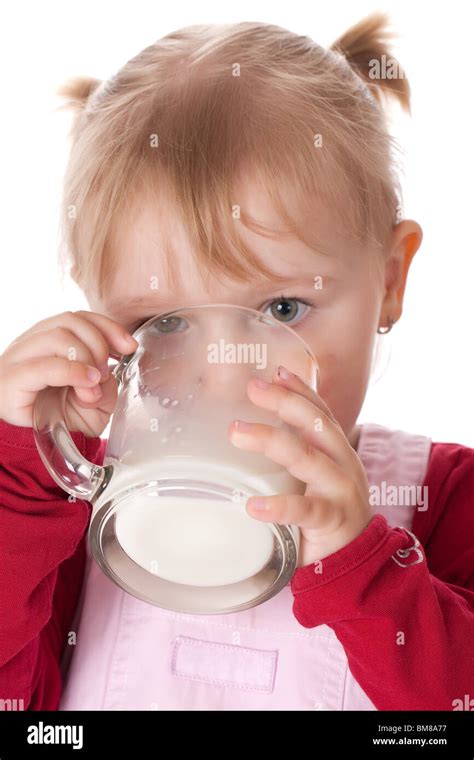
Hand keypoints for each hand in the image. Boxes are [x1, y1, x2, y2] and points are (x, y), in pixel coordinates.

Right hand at [0, 310, 137, 436]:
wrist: (28, 440)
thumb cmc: (59, 415)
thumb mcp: (95, 401)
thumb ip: (106, 385)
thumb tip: (105, 375)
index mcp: (50, 339)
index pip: (79, 317)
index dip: (108, 326)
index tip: (129, 346)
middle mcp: (32, 343)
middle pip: (70, 321)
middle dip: (99, 343)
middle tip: (105, 373)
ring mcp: (19, 358)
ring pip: (57, 336)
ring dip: (87, 358)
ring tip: (93, 385)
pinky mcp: (13, 378)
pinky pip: (45, 366)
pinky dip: (73, 372)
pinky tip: (86, 385)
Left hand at [229, 366, 373, 566]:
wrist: (357, 565)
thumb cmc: (327, 516)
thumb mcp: (315, 479)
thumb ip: (297, 455)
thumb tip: (257, 430)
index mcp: (338, 452)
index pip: (321, 412)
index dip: (301, 389)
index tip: (275, 371)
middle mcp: (343, 465)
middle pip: (316, 424)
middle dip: (284, 402)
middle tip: (251, 389)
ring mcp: (341, 492)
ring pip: (308, 459)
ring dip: (271, 441)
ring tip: (236, 433)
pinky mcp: (333, 522)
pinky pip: (305, 511)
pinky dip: (278, 507)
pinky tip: (252, 506)